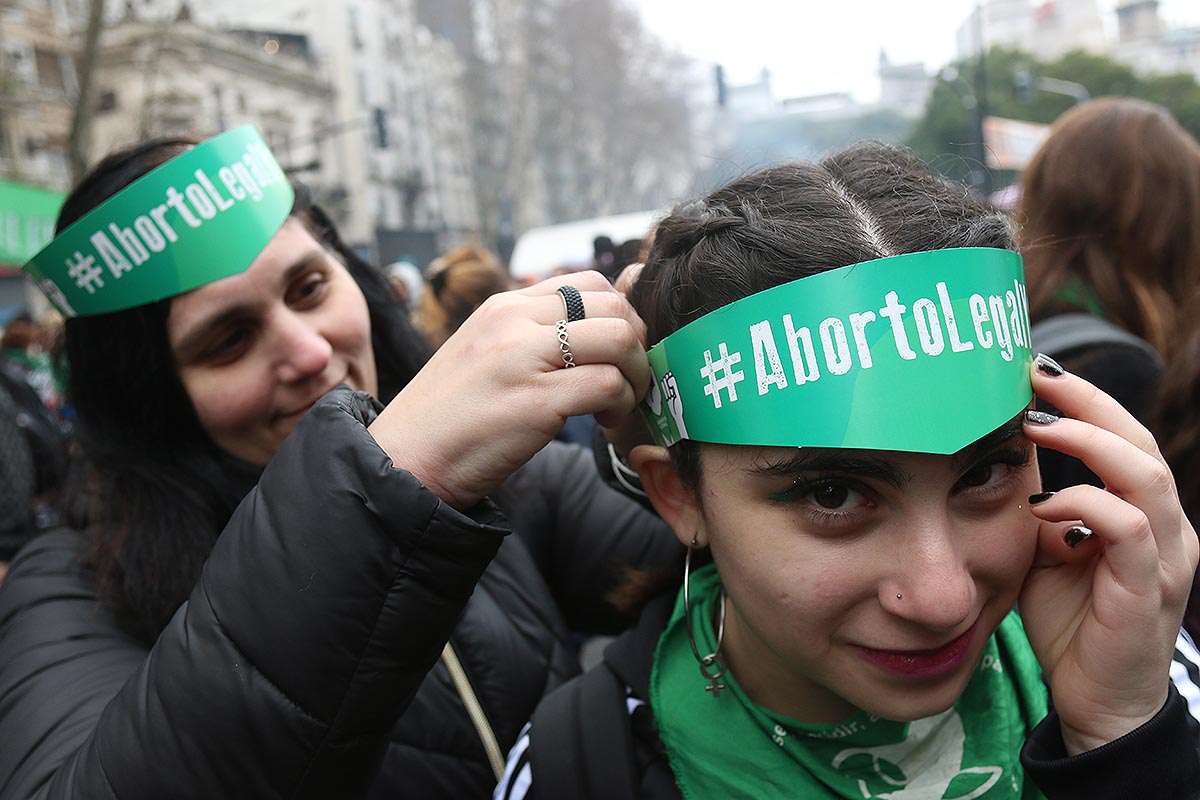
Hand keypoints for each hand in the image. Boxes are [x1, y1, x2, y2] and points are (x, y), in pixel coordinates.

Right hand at [368, 271, 650, 509]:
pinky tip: (605, 424)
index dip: (619, 316)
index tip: (616, 354)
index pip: (588, 283)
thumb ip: (535, 337)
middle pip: (613, 306)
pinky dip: (622, 406)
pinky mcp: (536, 401)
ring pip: (620, 339)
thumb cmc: (450, 419)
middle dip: (636, 344)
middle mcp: (513, 321)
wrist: (405, 462)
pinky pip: (609, 386)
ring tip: (619, 403)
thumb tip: (599, 328)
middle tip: (627, 381)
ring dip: (635, 374)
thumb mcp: (488, 357)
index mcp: (503, 306)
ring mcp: (523, 358)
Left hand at [1018, 361, 1197, 753]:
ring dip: (1088, 441)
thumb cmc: (1070, 621)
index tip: (1032, 370)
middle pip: (1140, 442)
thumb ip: (1039, 508)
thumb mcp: (1044, 552)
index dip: (1083, 401)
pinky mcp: (1147, 590)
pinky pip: (1128, 529)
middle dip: (1088, 402)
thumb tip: (1004, 459)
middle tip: (1036, 376)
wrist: (1094, 699)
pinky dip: (1086, 504)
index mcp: (1144, 513)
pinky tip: (1043, 504)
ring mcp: (1164, 558)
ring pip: (1145, 475)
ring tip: (1036, 425)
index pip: (1123, 438)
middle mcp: (1166, 528)